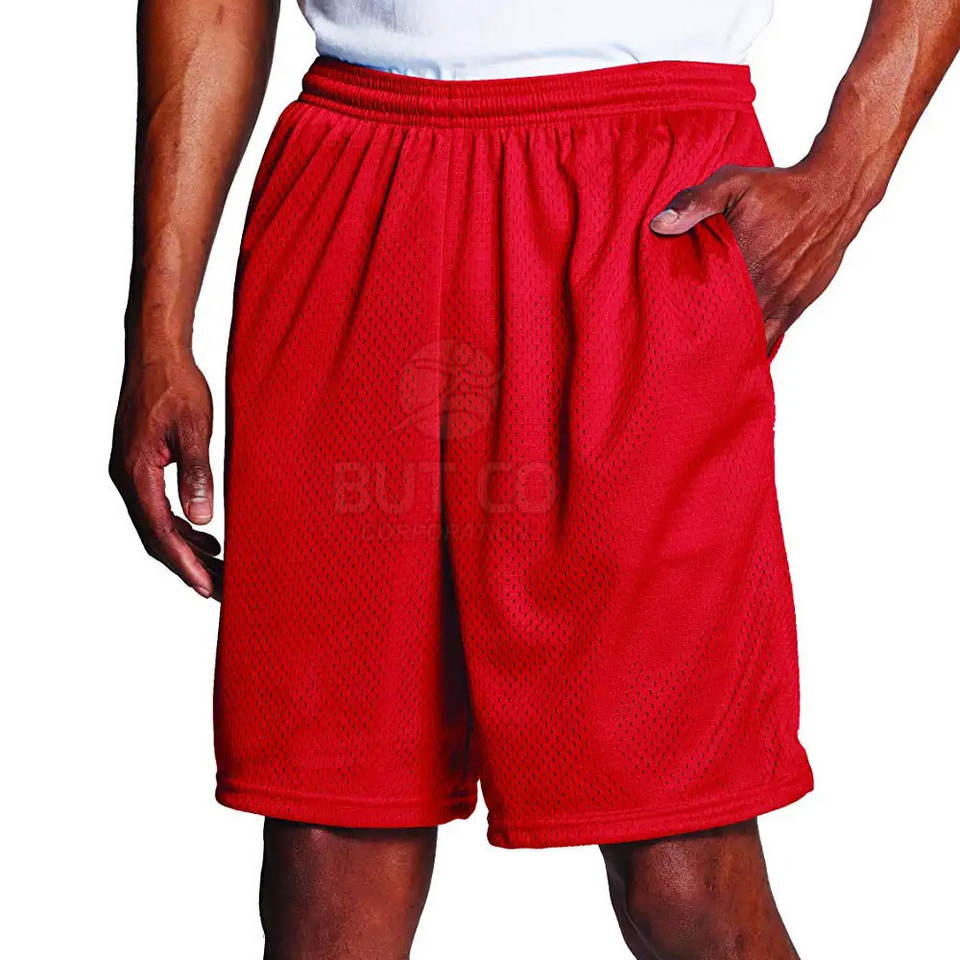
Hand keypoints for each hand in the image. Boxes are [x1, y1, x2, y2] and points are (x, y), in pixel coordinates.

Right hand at [110, 351, 221, 598]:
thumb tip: (202, 519)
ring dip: (186, 548)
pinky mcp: (141, 464)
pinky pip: (158, 507)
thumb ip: (197, 474)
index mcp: (137, 473)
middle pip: (156, 537)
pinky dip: (182, 526)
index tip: (208, 588)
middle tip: (220, 588)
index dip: (185, 564)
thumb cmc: (176, 385)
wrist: (156, 352)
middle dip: (187, 565)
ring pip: (157, 524)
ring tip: (218, 567)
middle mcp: (128, 477)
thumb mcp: (193, 429)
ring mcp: (132, 471)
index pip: (161, 533)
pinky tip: (206, 532)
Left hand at [650, 159, 880, 352]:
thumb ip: (695, 202)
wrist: (836, 191)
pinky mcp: (799, 304)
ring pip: (750, 338)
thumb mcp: (733, 183)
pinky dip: (755, 345)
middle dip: (704, 339)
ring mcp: (783, 299)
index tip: (668, 328)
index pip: (704, 303)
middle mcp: (764, 287)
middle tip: (681, 349)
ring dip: (729, 346)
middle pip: (725, 328)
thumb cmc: (781, 188)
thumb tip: (659, 225)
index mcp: (742, 262)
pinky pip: (774, 336)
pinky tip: (737, 354)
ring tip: (705, 356)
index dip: (685, 319)